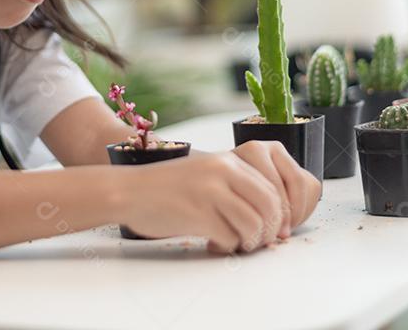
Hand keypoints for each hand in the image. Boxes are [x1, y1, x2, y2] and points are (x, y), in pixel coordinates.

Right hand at [115, 143, 319, 254]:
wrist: (129, 190)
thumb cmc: (168, 187)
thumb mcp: (206, 174)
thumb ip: (236, 187)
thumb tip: (271, 216)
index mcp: (228, 161)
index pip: (272, 189)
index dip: (278, 215)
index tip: (274, 231)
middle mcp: (222, 172)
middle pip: (269, 207)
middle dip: (269, 231)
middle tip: (259, 243)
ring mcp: (209, 192)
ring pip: (253, 224)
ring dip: (250, 242)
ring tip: (237, 244)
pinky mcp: (197, 214)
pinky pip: (229, 237)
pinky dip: (227, 246)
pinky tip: (214, 243)